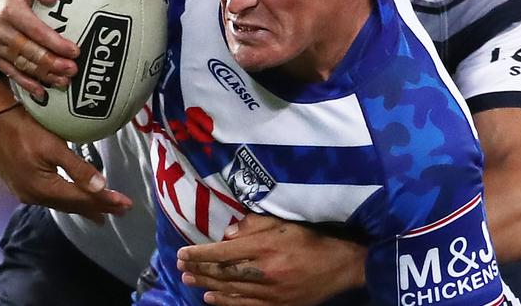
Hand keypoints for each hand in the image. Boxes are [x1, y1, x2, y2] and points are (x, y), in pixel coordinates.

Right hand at [0, 0, 78, 96]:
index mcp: (9, 10)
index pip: (36, 31)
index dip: (57, 44)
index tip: (76, 52)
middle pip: (30, 52)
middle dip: (54, 63)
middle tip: (74, 70)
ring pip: (21, 64)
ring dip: (44, 75)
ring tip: (65, 81)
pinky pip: (9, 71)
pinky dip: (25, 83)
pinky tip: (41, 92)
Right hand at [0, 104, 131, 222]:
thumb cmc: (23, 129)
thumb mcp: (53, 146)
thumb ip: (78, 168)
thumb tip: (102, 187)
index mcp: (44, 189)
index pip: (83, 199)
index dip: (106, 201)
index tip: (127, 204)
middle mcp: (35, 196)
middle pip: (73, 205)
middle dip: (99, 208)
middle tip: (121, 212)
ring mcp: (26, 192)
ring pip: (62, 203)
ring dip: (84, 206)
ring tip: (101, 214)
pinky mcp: (22, 184)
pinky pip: (52, 197)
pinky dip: (69, 200)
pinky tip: (73, 199)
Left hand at [176, 214, 366, 305]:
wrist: (340, 265)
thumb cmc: (311, 239)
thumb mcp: (284, 223)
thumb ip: (255, 226)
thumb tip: (227, 234)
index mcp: (266, 247)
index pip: (224, 252)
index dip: (200, 254)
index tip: (183, 253)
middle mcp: (264, 271)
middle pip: (223, 272)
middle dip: (199, 269)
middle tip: (180, 267)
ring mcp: (271, 292)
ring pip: (231, 290)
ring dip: (207, 285)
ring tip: (188, 280)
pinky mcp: (278, 305)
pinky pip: (246, 305)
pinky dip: (227, 302)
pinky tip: (211, 298)